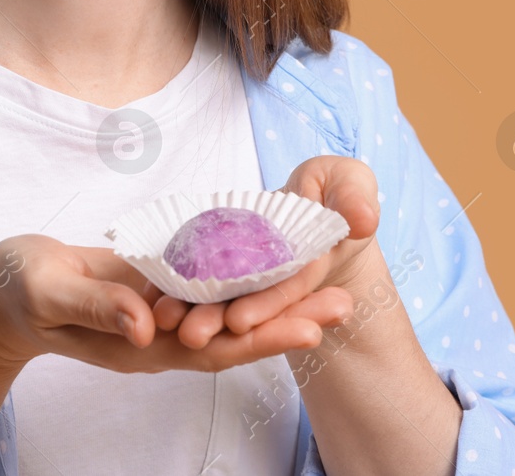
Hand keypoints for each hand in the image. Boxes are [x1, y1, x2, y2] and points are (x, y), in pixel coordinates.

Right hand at [0, 234, 352, 376]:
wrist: (4, 293)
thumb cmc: (19, 293)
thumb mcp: (50, 292)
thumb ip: (97, 306)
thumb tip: (147, 324)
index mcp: (141, 345)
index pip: (214, 348)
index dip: (263, 339)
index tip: (311, 329)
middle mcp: (163, 335)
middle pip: (238, 331)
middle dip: (291, 317)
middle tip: (348, 301)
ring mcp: (163, 312)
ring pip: (231, 306)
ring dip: (278, 293)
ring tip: (332, 273)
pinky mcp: (159, 285)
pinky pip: (210, 282)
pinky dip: (246, 270)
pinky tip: (279, 251)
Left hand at [152, 156, 381, 347]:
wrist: (312, 203)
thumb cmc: (334, 189)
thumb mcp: (350, 182)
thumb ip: (355, 196)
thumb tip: (362, 219)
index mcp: (314, 267)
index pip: (291, 289)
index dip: (269, 304)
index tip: (241, 319)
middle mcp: (281, 282)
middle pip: (251, 305)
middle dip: (222, 320)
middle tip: (190, 333)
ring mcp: (251, 281)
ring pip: (221, 300)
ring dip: (195, 312)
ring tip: (163, 317)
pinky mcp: (226, 271)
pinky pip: (201, 280)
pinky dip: (179, 288)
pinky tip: (152, 292)